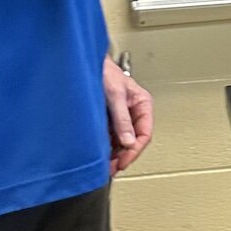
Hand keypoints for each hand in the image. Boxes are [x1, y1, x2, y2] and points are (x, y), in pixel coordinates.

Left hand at [104, 56, 152, 174]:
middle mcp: (134, 111)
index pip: (145, 134)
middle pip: (134, 140)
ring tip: (106, 166)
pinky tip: (101, 154)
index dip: (134, 150)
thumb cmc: (103, 71)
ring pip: (123, 141)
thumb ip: (122, 119)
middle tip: (113, 168)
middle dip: (124, 155)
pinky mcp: (110, 118)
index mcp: (142, 104)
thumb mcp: (114, 95)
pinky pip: (112, 137)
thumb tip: (128, 141)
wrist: (85, 62)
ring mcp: (122, 116)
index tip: (123, 161)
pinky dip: (107, 147)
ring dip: (115, 154)